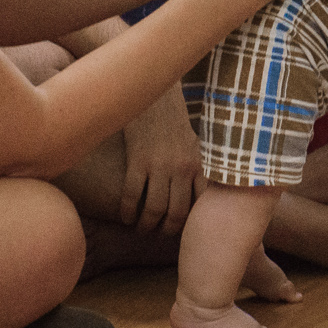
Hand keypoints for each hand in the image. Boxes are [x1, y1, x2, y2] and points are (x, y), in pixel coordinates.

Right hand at [117, 100, 204, 236]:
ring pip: (154, 209)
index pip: (200, 203)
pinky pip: (132, 196)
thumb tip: (202, 194)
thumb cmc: (173, 120)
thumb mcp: (194, 142)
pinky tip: (125, 217)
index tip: (185, 229)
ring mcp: (159, 165)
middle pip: (177, 213)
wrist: (153, 93)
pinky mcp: (137, 161)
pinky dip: (128, 212)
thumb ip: (197, 167)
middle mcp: (182, 167)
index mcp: (198, 163)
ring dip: (147, 225)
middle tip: (160, 233)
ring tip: (142, 229)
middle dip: (168, 229)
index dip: (192, 221)